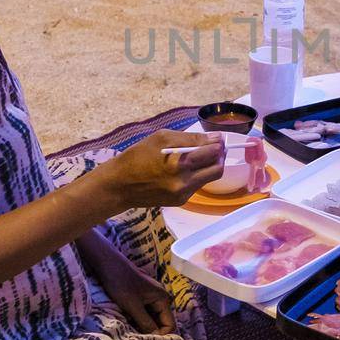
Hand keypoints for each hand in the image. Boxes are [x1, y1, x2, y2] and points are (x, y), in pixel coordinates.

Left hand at [98, 250, 176, 335]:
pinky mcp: (142, 298)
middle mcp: (160, 299)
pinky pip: (144, 314)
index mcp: (163, 299)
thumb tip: (155, 338)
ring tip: (132, 332)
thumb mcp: (133, 306)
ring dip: (143, 326)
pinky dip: (138, 320)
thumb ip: (146, 323)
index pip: (170, 324)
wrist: (109, 266)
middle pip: (161, 322)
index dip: (161, 335)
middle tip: (138, 339)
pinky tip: (129, 322)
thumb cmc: (121, 284)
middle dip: (151, 332)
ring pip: (152, 319)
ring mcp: (151, 298)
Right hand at [99, 130, 224, 211]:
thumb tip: (214, 138)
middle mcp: (185, 181)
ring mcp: (184, 193)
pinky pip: (198, 185)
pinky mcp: (181, 201)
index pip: (212, 152)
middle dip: (219, 155)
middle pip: (217, 168)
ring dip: (210, 165)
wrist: (120, 185)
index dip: (218, 143)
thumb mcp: (161, 138)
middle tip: (214, 147)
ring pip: (210, 178)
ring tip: (200, 156)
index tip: (217, 138)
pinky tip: (186, 169)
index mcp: (179, 162)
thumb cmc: (137, 156)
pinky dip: (198, 175)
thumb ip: (190, 138)